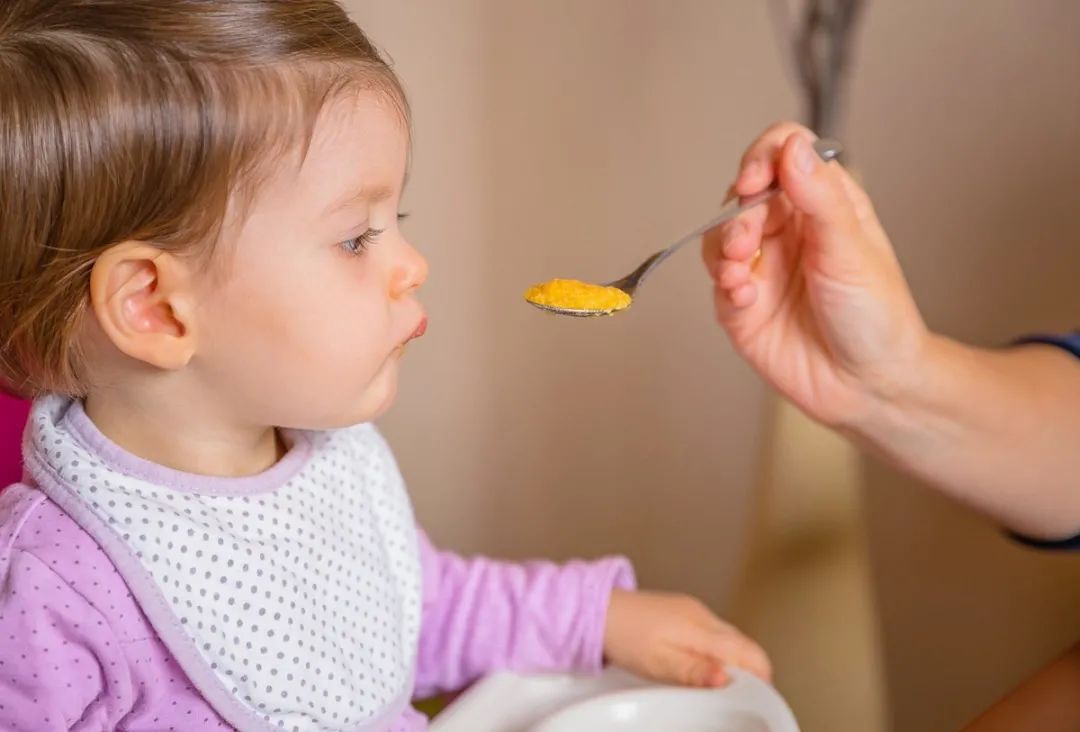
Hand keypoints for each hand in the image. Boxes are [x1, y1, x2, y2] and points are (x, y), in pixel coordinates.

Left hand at [603, 589, 770, 687]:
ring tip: (718, 682)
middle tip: (740, 694)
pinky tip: (702, 663)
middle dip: (749, 669)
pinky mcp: (687, 610)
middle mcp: (702, 614)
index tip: (761, 695)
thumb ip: (694, 672)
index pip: (747, 650)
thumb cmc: (625, 636)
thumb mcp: (659, 663)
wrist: (602, 612)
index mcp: (699, 628)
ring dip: (733, 659)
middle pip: (743, 643)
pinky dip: (718, 649)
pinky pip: (715, 632)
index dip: (761, 674)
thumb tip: (725, 678)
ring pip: (730, 637)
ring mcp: (695, 610)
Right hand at [702, 121, 927, 428]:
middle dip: (738, 215)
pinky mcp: (742, 305)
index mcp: (823, 204)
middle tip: (748, 241)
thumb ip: (819, 196)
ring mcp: (763, 267)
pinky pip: (718, 282)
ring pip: (720, 236)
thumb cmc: (877, 317)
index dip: (762, 158)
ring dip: (723, 248)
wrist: (868, 386)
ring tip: (740, 272)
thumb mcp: (852, 249)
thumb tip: (791, 147)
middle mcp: (788, 230)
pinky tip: (744, 296)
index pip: (782, 154)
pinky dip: (724, 284)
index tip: (754, 180)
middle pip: (742, 196)